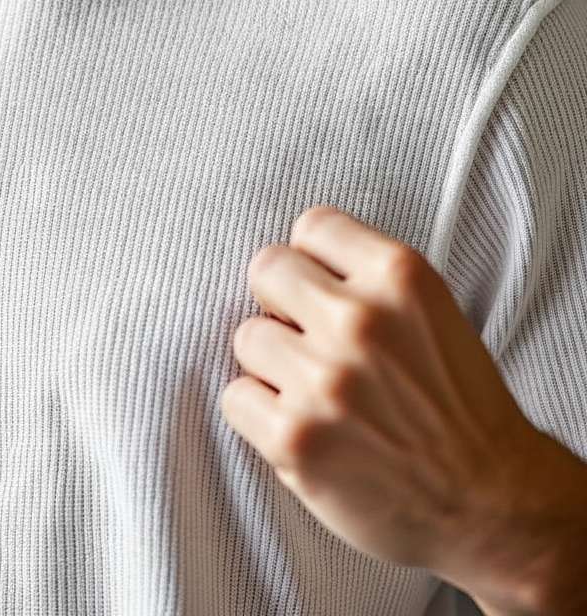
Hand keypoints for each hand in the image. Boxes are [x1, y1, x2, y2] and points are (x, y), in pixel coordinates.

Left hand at [219, 205, 551, 603]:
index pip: (313, 225)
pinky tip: (300, 426)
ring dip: (272, 364)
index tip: (327, 290)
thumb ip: (364, 276)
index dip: (314, 261)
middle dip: (282, 301)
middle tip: (309, 337)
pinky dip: (259, 414)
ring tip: (313, 391)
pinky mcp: (295, 438)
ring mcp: (324, 381)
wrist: (494, 503)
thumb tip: (290, 259)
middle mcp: (360, 320)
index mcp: (400, 277)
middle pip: (267, 268)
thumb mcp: (430, 309)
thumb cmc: (454, 401)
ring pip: (248, 336)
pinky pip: (234, 397)